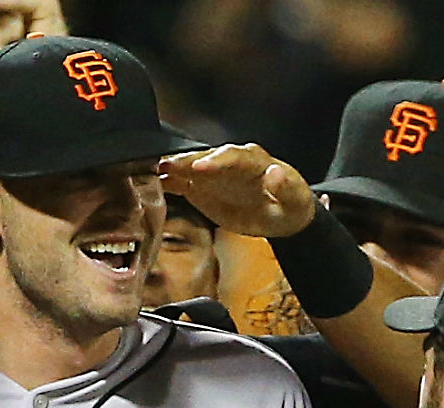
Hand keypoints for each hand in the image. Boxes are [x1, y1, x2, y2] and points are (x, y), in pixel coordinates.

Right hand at [158, 144, 317, 238]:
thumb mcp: (294, 197)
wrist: (281, 216)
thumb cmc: (289, 203)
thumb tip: (275, 174)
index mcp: (252, 160)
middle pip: (203, 157)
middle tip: (164, 165)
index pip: (232, 156)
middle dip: (184, 161)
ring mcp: (212, 174)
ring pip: (188, 166)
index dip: (215, 161)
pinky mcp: (201, 188)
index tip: (199, 167)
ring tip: (149, 169)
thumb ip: (284, 186)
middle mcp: (228, 162)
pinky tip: (150, 181)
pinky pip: (180, 182)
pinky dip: (165, 181)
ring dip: (169, 168)